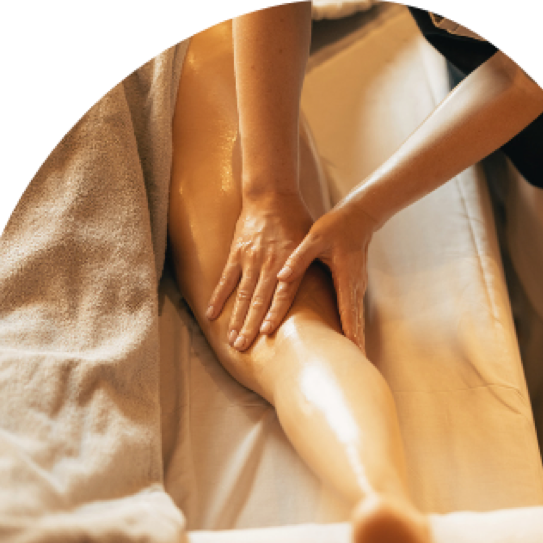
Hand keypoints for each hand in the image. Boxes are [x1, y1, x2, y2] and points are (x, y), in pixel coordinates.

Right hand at [206, 194, 313, 350]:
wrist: (270, 194)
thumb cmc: (295, 220)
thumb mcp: (310, 242)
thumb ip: (310, 268)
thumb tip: (330, 292)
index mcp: (287, 263)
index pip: (281, 294)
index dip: (273, 313)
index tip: (265, 332)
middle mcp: (267, 264)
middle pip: (257, 300)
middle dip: (249, 326)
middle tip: (242, 348)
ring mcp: (249, 259)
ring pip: (240, 295)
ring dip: (235, 319)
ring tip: (231, 340)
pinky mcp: (236, 254)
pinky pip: (225, 280)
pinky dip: (218, 298)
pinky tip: (211, 315)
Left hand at [275, 198, 377, 352]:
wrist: (359, 217)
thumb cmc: (336, 226)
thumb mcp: (314, 238)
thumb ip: (298, 258)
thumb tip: (280, 276)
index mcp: (344, 277)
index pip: (346, 309)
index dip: (349, 329)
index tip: (351, 348)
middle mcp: (354, 286)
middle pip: (356, 321)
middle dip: (356, 342)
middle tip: (356, 363)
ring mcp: (357, 288)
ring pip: (357, 319)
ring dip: (355, 338)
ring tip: (355, 359)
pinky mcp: (354, 287)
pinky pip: (354, 313)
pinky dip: (353, 328)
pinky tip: (350, 341)